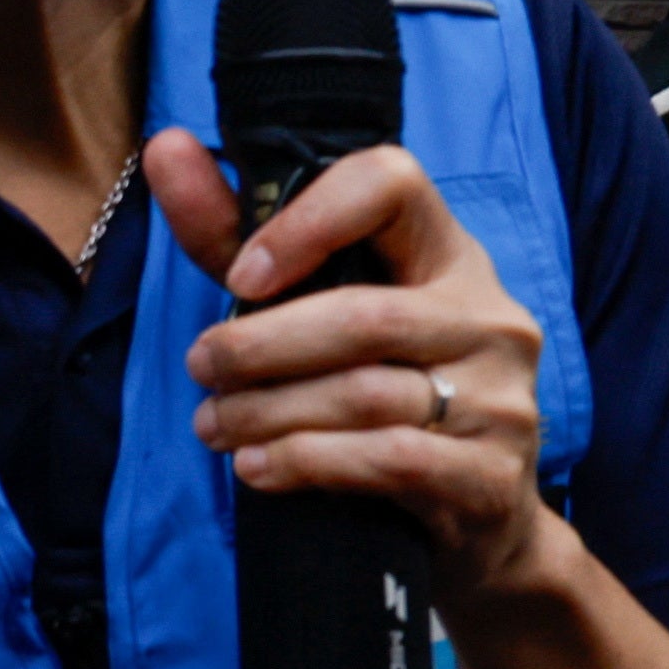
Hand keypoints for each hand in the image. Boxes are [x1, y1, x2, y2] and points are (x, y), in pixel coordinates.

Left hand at [151, 128, 560, 600]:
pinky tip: (257, 469)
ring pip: (365, 394)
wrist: (476, 520)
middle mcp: (490, 318)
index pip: (393, 184)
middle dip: (260, 346)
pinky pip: (388, 459)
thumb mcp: (306, 307)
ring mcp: (502, 399)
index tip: (241, 277)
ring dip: (265, 412)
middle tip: (200, 369)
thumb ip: (237, 236)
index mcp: (449, 257)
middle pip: (364, 314)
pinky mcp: (493, 476)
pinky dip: (305, 462)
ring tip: (213, 426)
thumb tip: (165, 147)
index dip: (309, 220)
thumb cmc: (376, 391)